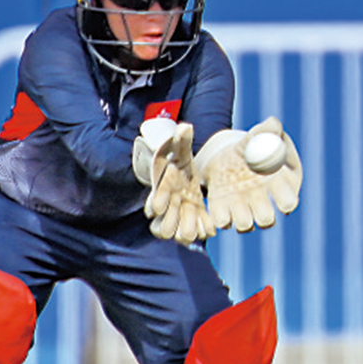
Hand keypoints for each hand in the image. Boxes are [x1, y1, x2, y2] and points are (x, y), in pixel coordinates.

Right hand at [135, 120, 215, 243]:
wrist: (181, 173)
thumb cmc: (177, 160)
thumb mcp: (180, 149)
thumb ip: (181, 139)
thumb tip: (185, 127)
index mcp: (161, 192)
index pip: (153, 207)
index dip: (159, 205)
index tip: (169, 198)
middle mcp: (167, 209)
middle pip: (163, 230)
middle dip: (177, 222)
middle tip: (189, 208)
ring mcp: (180, 217)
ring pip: (179, 237)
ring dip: (191, 229)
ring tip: (200, 215)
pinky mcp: (193, 221)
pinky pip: (197, 235)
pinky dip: (204, 230)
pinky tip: (209, 219)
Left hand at [196, 118, 302, 232]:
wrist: (228, 157)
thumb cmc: (253, 146)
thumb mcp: (261, 134)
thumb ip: (270, 129)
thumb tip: (273, 124)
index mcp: (282, 186)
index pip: (289, 202)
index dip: (283, 197)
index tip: (272, 177)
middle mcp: (266, 204)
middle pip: (267, 220)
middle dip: (259, 210)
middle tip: (250, 189)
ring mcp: (246, 210)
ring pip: (245, 226)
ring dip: (237, 213)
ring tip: (232, 193)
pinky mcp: (226, 212)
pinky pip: (223, 222)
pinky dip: (220, 213)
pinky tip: (219, 197)